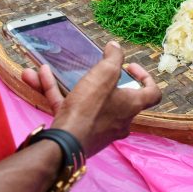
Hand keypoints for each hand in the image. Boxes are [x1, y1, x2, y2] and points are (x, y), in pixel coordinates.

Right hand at [21, 42, 160, 155]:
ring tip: (49, 68)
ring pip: (86, 101)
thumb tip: (116, 46)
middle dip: (103, 81)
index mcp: (132, 105)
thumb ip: (113, 57)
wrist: (66, 145)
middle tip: (95, 70)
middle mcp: (120, 119)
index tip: (130, 67)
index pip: (152, 94)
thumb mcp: (105, 73)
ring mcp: (99, 128)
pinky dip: (55, 92)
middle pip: (118, 98)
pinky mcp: (79, 132)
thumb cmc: (91, 108)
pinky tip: (40, 75)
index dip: (145, 78)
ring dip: (67, 83)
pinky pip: (68, 108)